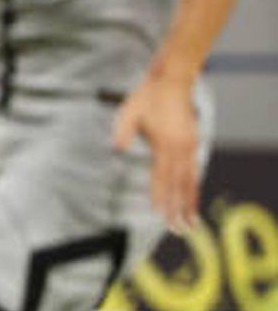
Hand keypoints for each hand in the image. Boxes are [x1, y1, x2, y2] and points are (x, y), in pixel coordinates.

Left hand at [113, 73, 199, 229]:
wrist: (172, 81)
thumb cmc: (146, 97)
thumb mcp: (129, 112)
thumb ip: (123, 131)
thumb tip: (116, 149)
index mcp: (164, 143)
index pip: (161, 177)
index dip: (161, 197)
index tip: (161, 215)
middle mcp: (180, 148)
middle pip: (179, 185)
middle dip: (178, 209)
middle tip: (178, 230)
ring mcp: (190, 145)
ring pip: (191, 180)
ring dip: (190, 202)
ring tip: (192, 222)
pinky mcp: (194, 142)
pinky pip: (195, 170)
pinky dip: (195, 186)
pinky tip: (193, 197)